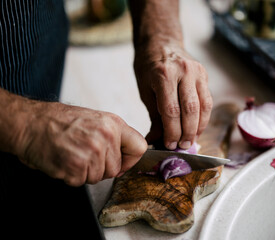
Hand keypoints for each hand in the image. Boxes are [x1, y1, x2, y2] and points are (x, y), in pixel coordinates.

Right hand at [15, 101, 146, 186]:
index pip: (140, 147)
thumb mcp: (94, 119)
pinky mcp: (76, 168)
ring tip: (73, 154)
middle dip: (102, 167)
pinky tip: (64, 160)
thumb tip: (127, 153)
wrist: (29, 123)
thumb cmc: (58, 120)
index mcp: (113, 124)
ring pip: (99, 177)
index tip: (122, 161)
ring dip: (86, 172)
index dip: (131, 159)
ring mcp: (91, 153)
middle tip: (85, 154)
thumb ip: (113, 135)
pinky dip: (71, 176)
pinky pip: (81, 182)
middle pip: (116, 169)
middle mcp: (105, 137)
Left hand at [134, 41, 212, 149]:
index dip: (172, 131)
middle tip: (182, 146)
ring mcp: (197, 71)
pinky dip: (204, 117)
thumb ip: (154, 117)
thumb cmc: (149, 68)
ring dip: (199, 127)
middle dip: (187, 132)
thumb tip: (156, 141)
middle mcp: (183, 71)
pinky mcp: (204, 74)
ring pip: (203, 106)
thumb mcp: (145, 91)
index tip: (170, 144)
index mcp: (164, 74)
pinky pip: (208, 100)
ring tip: (191, 140)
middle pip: (190, 110)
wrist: (161, 42)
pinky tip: (197, 127)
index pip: (171, 110)